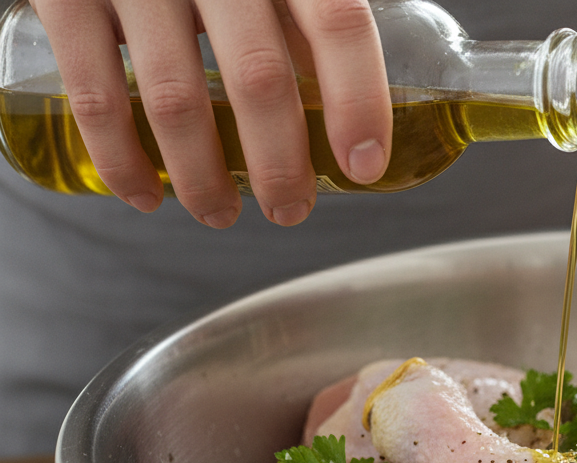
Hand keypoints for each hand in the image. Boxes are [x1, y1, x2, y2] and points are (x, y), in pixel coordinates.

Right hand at [29, 0, 392, 226]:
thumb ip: (305, 19)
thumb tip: (347, 115)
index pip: (338, 23)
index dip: (359, 101)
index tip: (364, 166)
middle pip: (260, 77)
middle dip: (279, 163)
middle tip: (290, 209)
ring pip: (176, 100)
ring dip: (203, 177)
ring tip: (220, 214)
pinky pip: (96, 93)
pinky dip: (121, 160)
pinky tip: (145, 195)